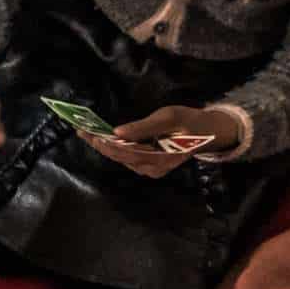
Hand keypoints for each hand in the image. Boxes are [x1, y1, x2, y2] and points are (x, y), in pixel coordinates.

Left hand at [85, 105, 241, 178]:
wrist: (208, 133)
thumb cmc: (188, 120)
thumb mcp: (168, 117)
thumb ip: (143, 127)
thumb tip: (117, 132)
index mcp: (157, 157)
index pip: (123, 151)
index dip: (103, 142)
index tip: (87, 133)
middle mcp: (152, 169)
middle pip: (119, 157)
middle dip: (99, 144)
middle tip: (81, 131)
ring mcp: (151, 171)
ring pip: (122, 159)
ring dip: (105, 147)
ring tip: (88, 134)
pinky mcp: (151, 168)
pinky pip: (129, 159)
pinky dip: (116, 150)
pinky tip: (105, 141)